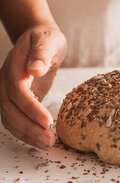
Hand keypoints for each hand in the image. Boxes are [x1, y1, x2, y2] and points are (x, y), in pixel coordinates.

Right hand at [0, 24, 66, 149]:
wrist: (38, 38)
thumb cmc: (45, 39)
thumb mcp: (48, 40)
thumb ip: (41, 53)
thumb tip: (35, 69)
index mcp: (13, 68)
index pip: (18, 92)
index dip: (31, 108)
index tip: (48, 121)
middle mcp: (6, 82)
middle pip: (10, 110)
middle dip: (29, 128)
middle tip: (50, 140)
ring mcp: (8, 92)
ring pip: (10, 118)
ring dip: (27, 134)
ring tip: (47, 144)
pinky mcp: (15, 99)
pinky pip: (15, 119)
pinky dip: (25, 131)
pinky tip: (40, 139)